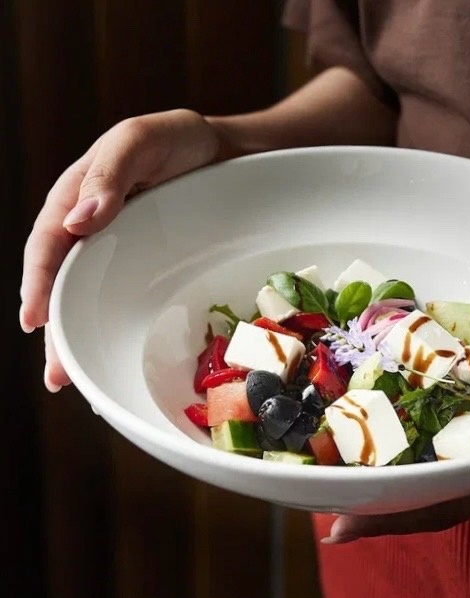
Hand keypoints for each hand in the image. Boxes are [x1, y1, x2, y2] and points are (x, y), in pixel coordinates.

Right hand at [19, 109, 220, 390]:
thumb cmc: (177, 139)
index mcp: (78, 195)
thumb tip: (76, 222)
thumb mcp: (139, 141)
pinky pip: (127, 295)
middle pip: (66, 283)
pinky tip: (116, 350)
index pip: (49, 245)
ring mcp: (121, 248)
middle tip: (58, 375)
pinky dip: (117, 323)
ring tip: (78, 380)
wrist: (226, 151)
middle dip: (58, 330)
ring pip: (93, 296)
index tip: (36, 322)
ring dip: (83, 337)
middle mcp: (93, 228)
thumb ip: (108, 176)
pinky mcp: (148, 262)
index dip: (39, 284)